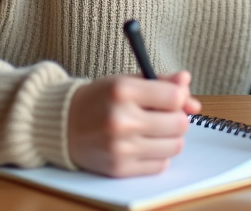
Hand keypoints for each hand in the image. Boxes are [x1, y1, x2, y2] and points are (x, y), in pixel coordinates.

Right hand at [67, 71, 201, 176]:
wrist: (64, 125)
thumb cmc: (99, 100)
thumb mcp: (126, 81)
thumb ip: (160, 81)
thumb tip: (187, 84)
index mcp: (122, 90)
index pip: (174, 97)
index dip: (179, 98)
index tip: (172, 99)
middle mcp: (121, 119)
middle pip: (179, 124)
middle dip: (177, 118)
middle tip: (163, 115)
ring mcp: (120, 147)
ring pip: (174, 146)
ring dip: (170, 138)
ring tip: (154, 130)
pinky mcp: (119, 168)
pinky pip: (160, 165)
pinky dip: (158, 155)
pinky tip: (144, 145)